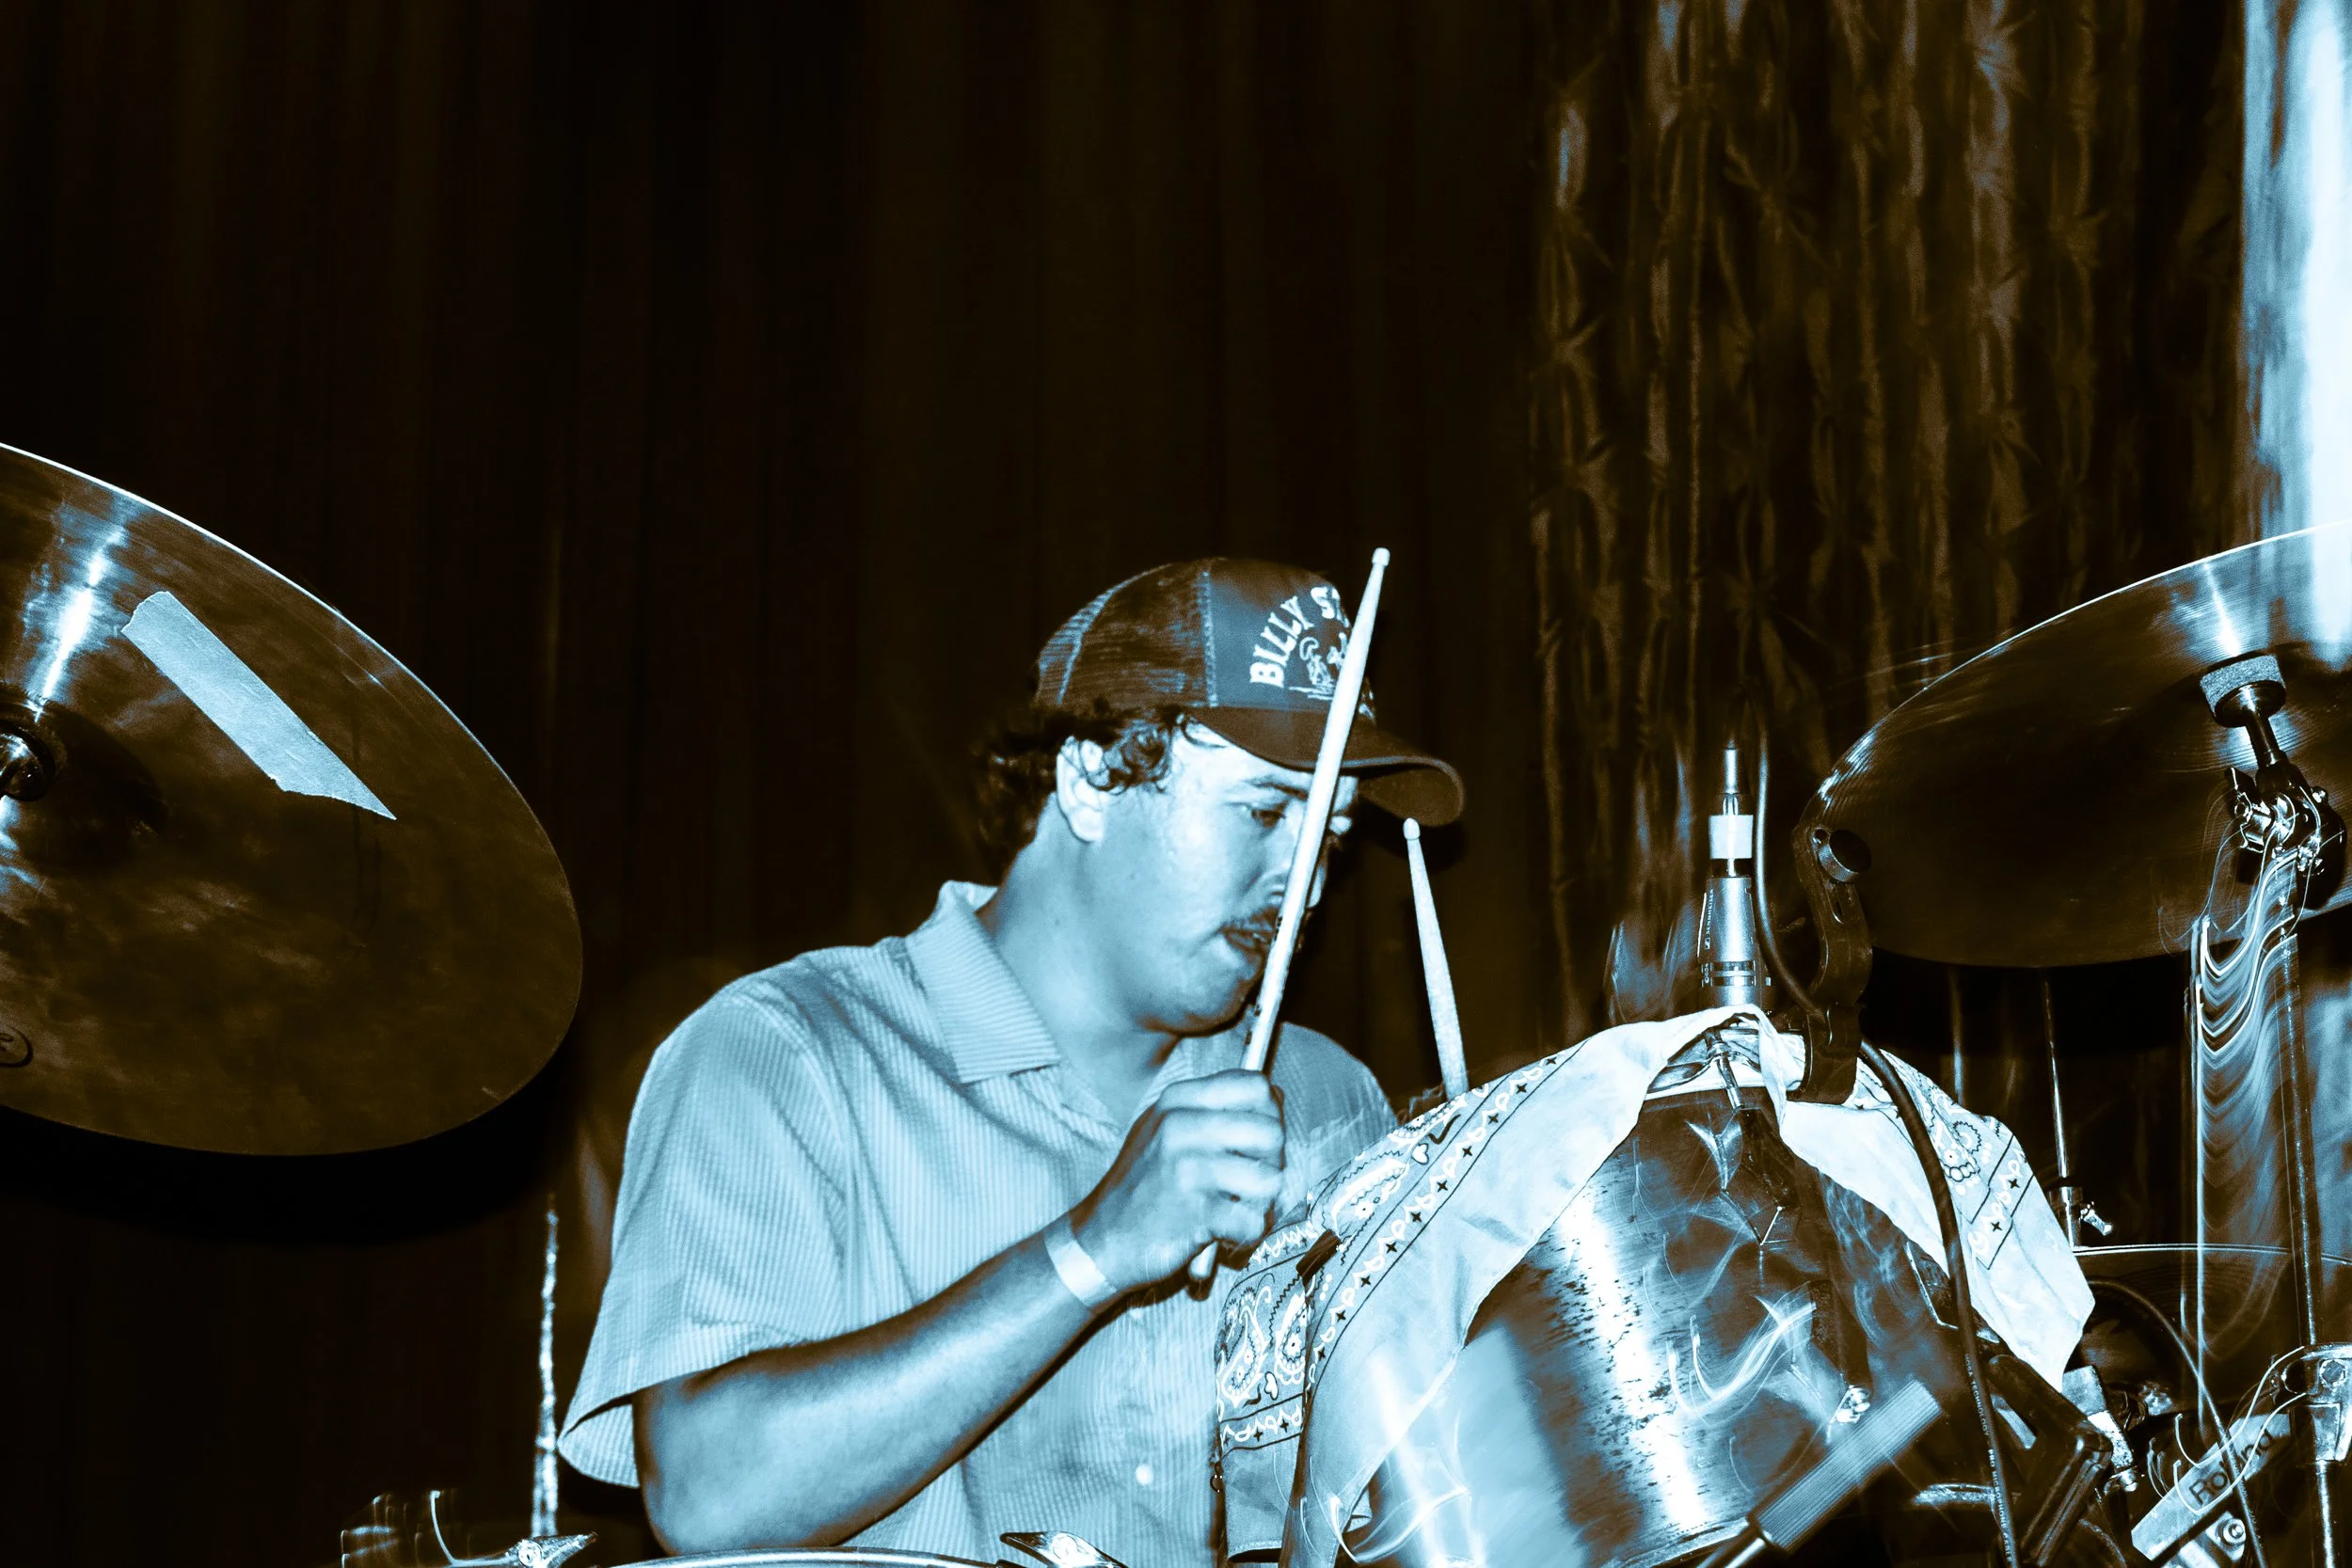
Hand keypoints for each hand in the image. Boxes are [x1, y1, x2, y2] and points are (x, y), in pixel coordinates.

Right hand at [1066, 1070, 1285, 1291]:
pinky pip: (1253, 1219)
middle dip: (1271, 1163)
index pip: (1256, 1086)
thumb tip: (1272, 1095)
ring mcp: (1185, 1168)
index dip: (1269, 1115)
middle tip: (1249, 1182)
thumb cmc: (1144, 1184)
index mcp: (1178, 1100)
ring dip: (1263, 1201)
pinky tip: (1227, 1230)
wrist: (1101, 1238)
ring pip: (1270, 1179)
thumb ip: (1214, 1108)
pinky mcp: (1193, 1212)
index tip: (1254, 1141)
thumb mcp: (1165, 1127)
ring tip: (1238, 1207)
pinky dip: (1247, 1232)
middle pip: (1271, 1132)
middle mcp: (1180, 1126)